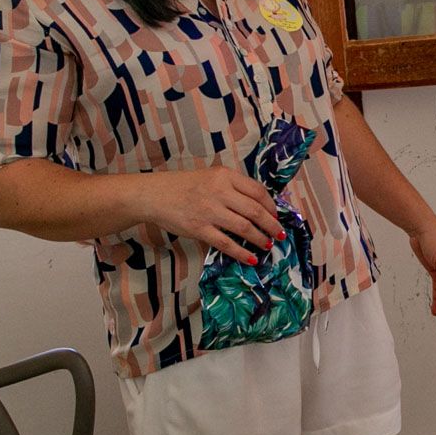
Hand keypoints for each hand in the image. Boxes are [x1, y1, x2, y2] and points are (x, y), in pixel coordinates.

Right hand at [139, 167, 281, 264]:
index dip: (271, 206)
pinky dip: (241, 253)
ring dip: (260, 238)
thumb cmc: (186, 186)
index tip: (276, 215)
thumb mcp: (212, 177)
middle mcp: (219, 191)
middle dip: (272, 225)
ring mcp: (209, 211)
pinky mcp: (199, 229)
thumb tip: (261, 207)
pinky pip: (226, 243)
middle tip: (280, 234)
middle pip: (255, 210)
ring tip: (268, 245)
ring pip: (244, 227)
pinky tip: (251, 258)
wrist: (155, 194)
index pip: (257, 191)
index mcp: (224, 176)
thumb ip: (234, 188)